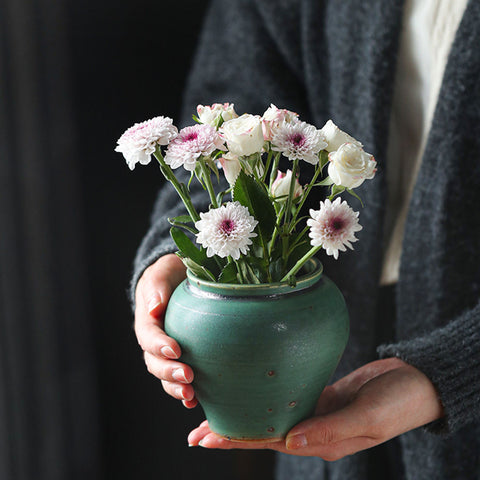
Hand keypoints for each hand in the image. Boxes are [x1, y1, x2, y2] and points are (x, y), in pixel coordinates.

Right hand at [134, 254, 197, 407]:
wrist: (180, 280)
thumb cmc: (171, 274)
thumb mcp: (163, 271)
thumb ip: (157, 286)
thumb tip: (154, 307)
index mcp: (147, 320)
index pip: (149, 336)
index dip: (159, 345)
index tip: (175, 349)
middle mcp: (154, 341)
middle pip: (154, 362)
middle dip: (169, 372)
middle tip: (188, 376)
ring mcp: (166, 353)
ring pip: (165, 376)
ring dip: (175, 388)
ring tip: (191, 395)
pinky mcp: (182, 358)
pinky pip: (179, 379)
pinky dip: (185, 392)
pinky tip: (196, 401)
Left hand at [187, 357, 443, 459]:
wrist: (416, 383)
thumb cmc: (397, 402)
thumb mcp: (368, 418)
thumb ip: (330, 430)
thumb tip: (289, 443)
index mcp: (322, 441)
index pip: (269, 442)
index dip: (237, 440)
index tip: (207, 437)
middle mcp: (313, 430)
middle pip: (263, 431)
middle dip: (229, 432)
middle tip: (196, 430)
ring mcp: (316, 412)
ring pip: (271, 415)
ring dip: (244, 413)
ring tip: (215, 409)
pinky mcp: (320, 394)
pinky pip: (287, 397)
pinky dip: (266, 395)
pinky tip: (251, 388)